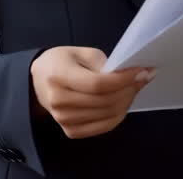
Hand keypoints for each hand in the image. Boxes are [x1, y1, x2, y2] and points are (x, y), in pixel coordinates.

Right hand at [30, 46, 153, 138]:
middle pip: (105, 101)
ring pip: (108, 114)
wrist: (39, 81)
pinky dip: (119, 115)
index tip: (142, 71)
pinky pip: (103, 127)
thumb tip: (127, 75)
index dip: (123, 79)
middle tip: (143, 77)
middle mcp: (59, 101)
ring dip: (127, 101)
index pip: (98, 84)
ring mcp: (63, 119)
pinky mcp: (70, 131)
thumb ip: (102, 63)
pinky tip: (124, 102)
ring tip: (134, 87)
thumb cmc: (60, 62)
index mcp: (58, 76)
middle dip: (130, 89)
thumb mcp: (80, 52)